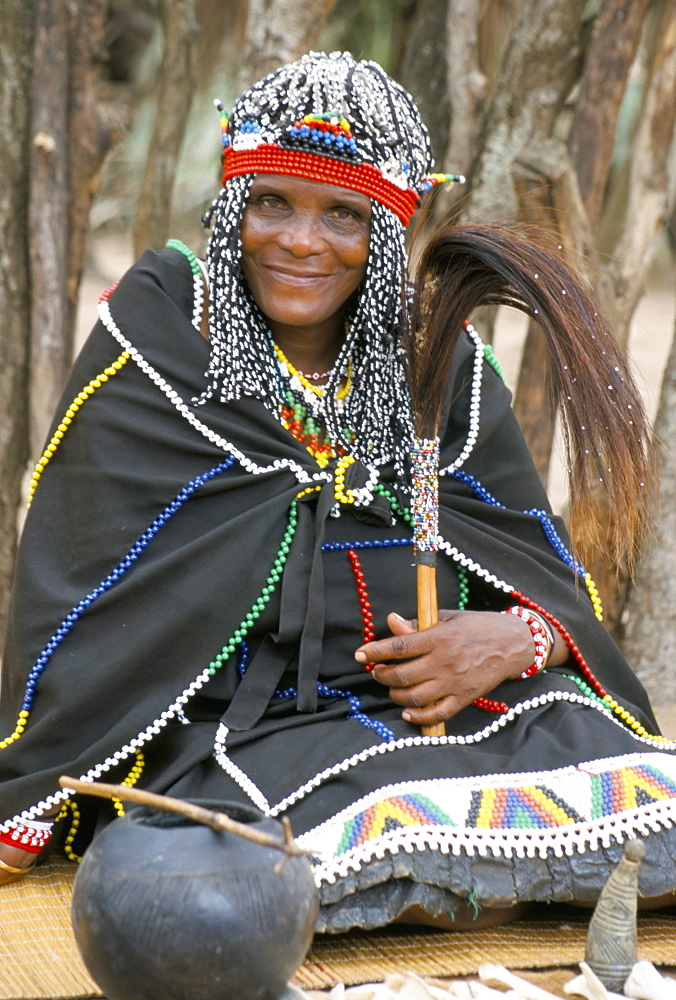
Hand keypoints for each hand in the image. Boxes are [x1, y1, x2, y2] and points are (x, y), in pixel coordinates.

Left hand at [354, 609, 533, 726]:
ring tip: (391, 687)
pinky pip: (436, 714)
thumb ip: (419, 623)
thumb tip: (392, 622)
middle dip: (381, 675)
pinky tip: (408, 712)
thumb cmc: (478, 626)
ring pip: (414, 697)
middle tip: (376, 672)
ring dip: (395, 695)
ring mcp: (454, 682)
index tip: (360, 654)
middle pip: (402, 675)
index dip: (375, 651)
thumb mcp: (448, 617)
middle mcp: (444, 662)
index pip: (399, 646)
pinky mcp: (464, 698)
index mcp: (439, 637)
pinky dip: (418, 717)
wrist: (513, 643)